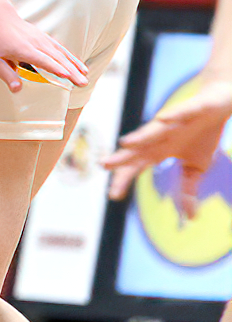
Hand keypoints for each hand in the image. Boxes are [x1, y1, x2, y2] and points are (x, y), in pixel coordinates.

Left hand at [0, 7, 89, 94]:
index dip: (54, 67)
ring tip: (85, 77)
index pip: (42, 59)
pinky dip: (72, 58)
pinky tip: (81, 67)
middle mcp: (37, 44)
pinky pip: (62, 49)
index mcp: (24, 50)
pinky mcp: (47, 39)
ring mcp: (43, 40)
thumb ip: (8, 76)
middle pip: (56, 58)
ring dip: (75, 66)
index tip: (66, 75)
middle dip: (71, 71)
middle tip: (82, 83)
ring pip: (62, 54)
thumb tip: (17, 90)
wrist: (1, 21)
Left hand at [105, 75, 231, 213]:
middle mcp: (161, 135)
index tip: (113, 195)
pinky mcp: (191, 109)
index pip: (137, 165)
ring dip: (141, 136)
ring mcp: (174, 121)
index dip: (125, 177)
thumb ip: (188, 187)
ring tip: (125, 143)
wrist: (217, 103)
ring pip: (154, 129)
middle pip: (138, 148)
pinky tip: (163, 119)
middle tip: (104, 165)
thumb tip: (191, 218)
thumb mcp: (197, 166)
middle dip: (122, 157)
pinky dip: (172, 116)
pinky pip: (181, 112)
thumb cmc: (201, 134)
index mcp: (160, 149)